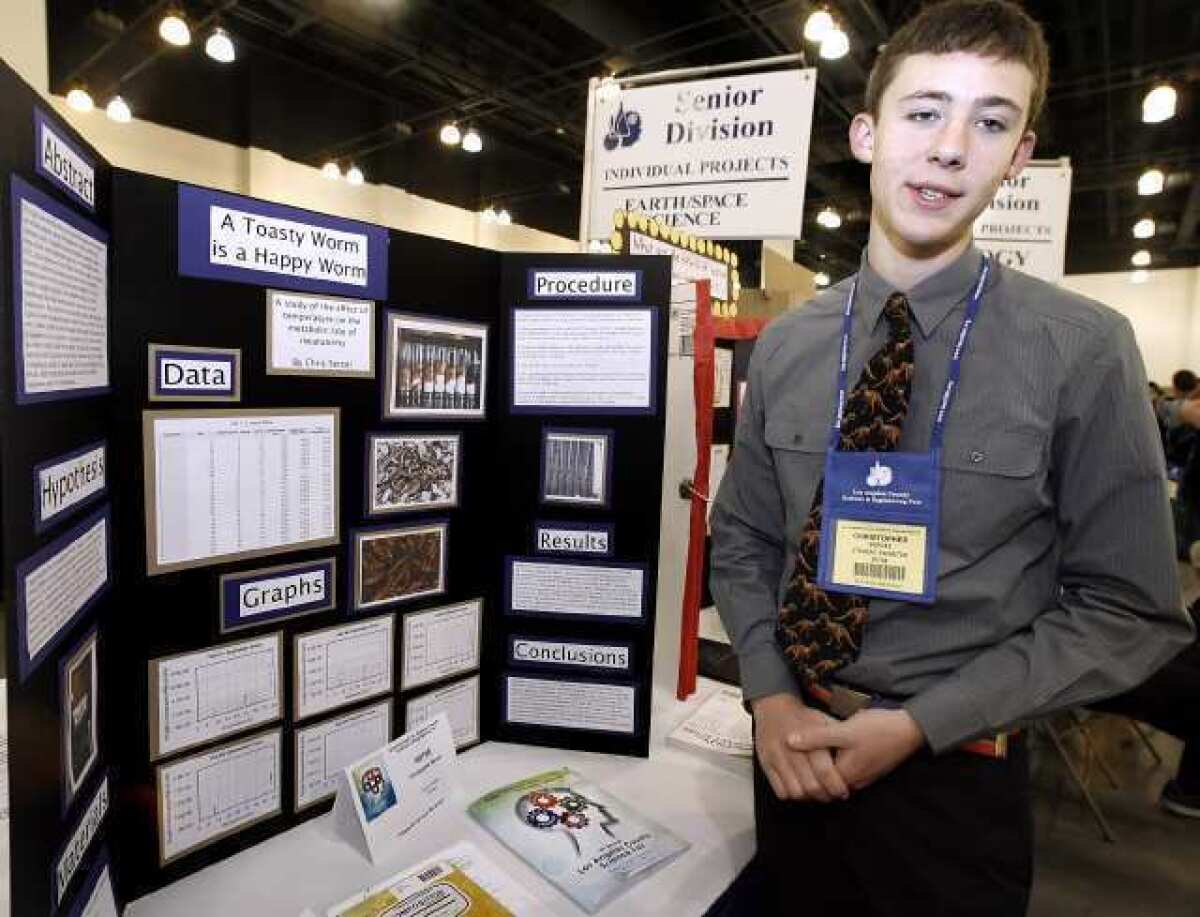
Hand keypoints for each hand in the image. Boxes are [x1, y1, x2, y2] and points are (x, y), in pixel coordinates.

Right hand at [751, 692, 849, 802]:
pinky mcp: (766, 764)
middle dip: (824, 796)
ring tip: (815, 794)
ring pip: (795, 792)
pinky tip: (799, 788)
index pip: (824, 772)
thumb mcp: (823, 720)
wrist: (773, 707)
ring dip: (808, 798)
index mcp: (809, 738)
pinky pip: (780, 790)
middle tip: (830, 795)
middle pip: (811, 786)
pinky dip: (791, 795)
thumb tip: (856, 756)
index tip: (842, 791)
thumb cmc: (802, 717)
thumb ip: (836, 739)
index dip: (836, 787)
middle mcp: (791, 749)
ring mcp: (777, 757)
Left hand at [786, 707, 925, 790]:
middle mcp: (853, 783)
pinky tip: (827, 744)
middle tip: (792, 751)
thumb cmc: (876, 730)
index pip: (813, 782)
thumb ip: (816, 738)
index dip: (798, 769)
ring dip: (821, 764)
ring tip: (806, 745)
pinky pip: (845, 769)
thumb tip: (787, 741)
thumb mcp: (843, 731)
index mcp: (844, 777)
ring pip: (834, 775)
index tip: (786, 754)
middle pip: (823, 782)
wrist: (910, 729)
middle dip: (808, 768)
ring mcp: (862, 777)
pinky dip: (834, 760)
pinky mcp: (868, 769)